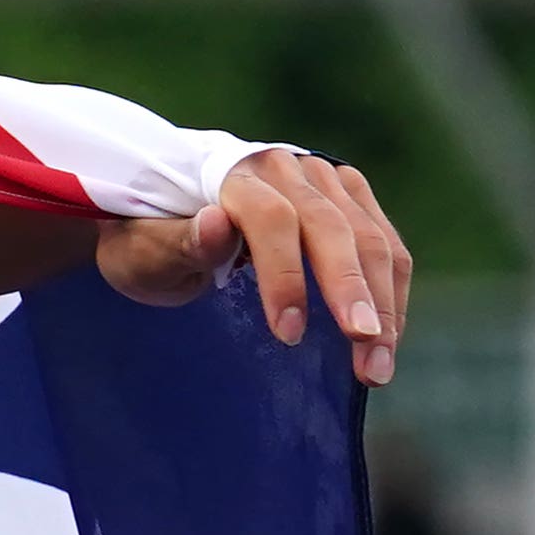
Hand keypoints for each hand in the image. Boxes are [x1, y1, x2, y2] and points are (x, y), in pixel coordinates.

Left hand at [98, 150, 409, 386]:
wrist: (167, 212)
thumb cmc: (150, 242)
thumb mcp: (145, 251)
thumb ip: (179, 243)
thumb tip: (216, 224)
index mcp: (232, 176)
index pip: (273, 220)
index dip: (286, 277)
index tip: (289, 335)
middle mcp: (285, 167)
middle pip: (333, 227)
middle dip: (353, 293)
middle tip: (365, 353)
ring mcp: (323, 178)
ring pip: (371, 237)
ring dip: (384, 303)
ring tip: (377, 366)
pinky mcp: (348, 195)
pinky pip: (385, 243)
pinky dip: (390, 292)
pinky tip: (385, 338)